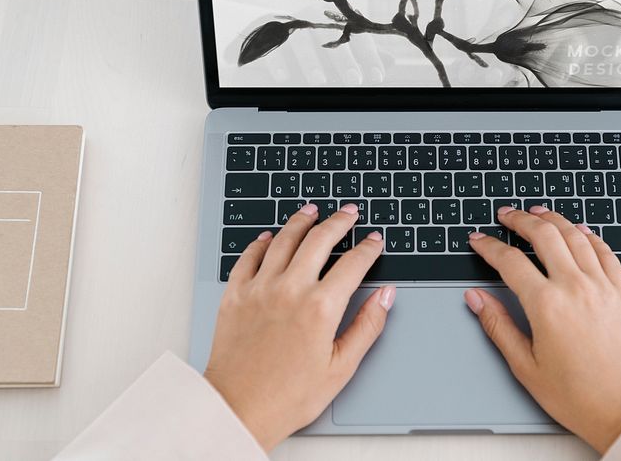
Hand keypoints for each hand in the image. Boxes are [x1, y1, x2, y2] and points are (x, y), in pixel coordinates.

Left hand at [203, 203, 394, 450]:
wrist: (238, 410)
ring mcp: (260, 288)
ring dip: (301, 222)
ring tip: (312, 211)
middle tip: (349, 213)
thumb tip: (385, 297)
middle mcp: (290, 289)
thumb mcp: (341, 367)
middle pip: (319, 240)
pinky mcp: (235, 295)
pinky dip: (261, 243)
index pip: (353, 264)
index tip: (374, 240)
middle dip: (339, 222)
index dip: (368, 249)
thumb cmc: (289, 396)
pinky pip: (249, 257)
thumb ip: (367, 326)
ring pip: (284, 240)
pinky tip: (269, 237)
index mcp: (321, 307)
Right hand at [464, 206, 620, 453]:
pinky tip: (580, 231)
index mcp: (546, 305)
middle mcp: (575, 287)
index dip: (489, 247)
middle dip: (520, 220)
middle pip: (544, 235)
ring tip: (537, 212)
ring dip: (553, 219)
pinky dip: (589, 235)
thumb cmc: (579, 396)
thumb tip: (476, 298)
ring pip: (575, 236)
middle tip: (506, 214)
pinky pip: (605, 251)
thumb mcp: (526, 366)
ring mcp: (602, 286)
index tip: (478, 240)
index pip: (509, 261)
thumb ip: (498, 325)